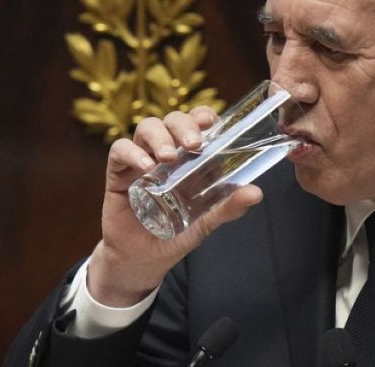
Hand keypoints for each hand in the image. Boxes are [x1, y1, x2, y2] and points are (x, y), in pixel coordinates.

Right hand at [86, 107, 263, 306]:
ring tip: (169, 158)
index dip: (202, 115)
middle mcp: (166, 152)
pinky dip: (132, 153)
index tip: (210, 121)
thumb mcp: (206, 221)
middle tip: (194, 144)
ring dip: (160, 137)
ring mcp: (141, 160)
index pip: (195, 122)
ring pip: (147, 128)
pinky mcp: (118, 173)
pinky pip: (120, 150)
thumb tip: (256, 193)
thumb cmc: (176, 234)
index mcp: (189, 156)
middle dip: (183, 125)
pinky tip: (146, 167)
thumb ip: (229, 207)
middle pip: (172, 120)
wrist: (143, 259)